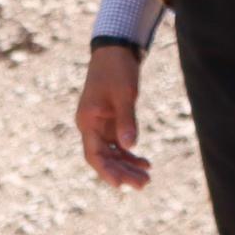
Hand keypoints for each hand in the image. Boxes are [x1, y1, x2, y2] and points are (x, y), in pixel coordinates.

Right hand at [74, 43, 151, 187]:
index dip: (107, 172)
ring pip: (112, 154)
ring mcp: (100, 125)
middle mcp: (90, 126)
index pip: (94, 154)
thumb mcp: (124, 95)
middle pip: (104, 158)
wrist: (115, 50)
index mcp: (87, 121)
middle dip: (122, 172)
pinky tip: (144, 163)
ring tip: (147, 178)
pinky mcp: (110, 122)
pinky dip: (130, 154)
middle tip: (144, 184)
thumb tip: (130, 147)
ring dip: (127, 166)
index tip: (121, 185)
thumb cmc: (117, 69)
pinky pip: (118, 144)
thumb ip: (126, 122)